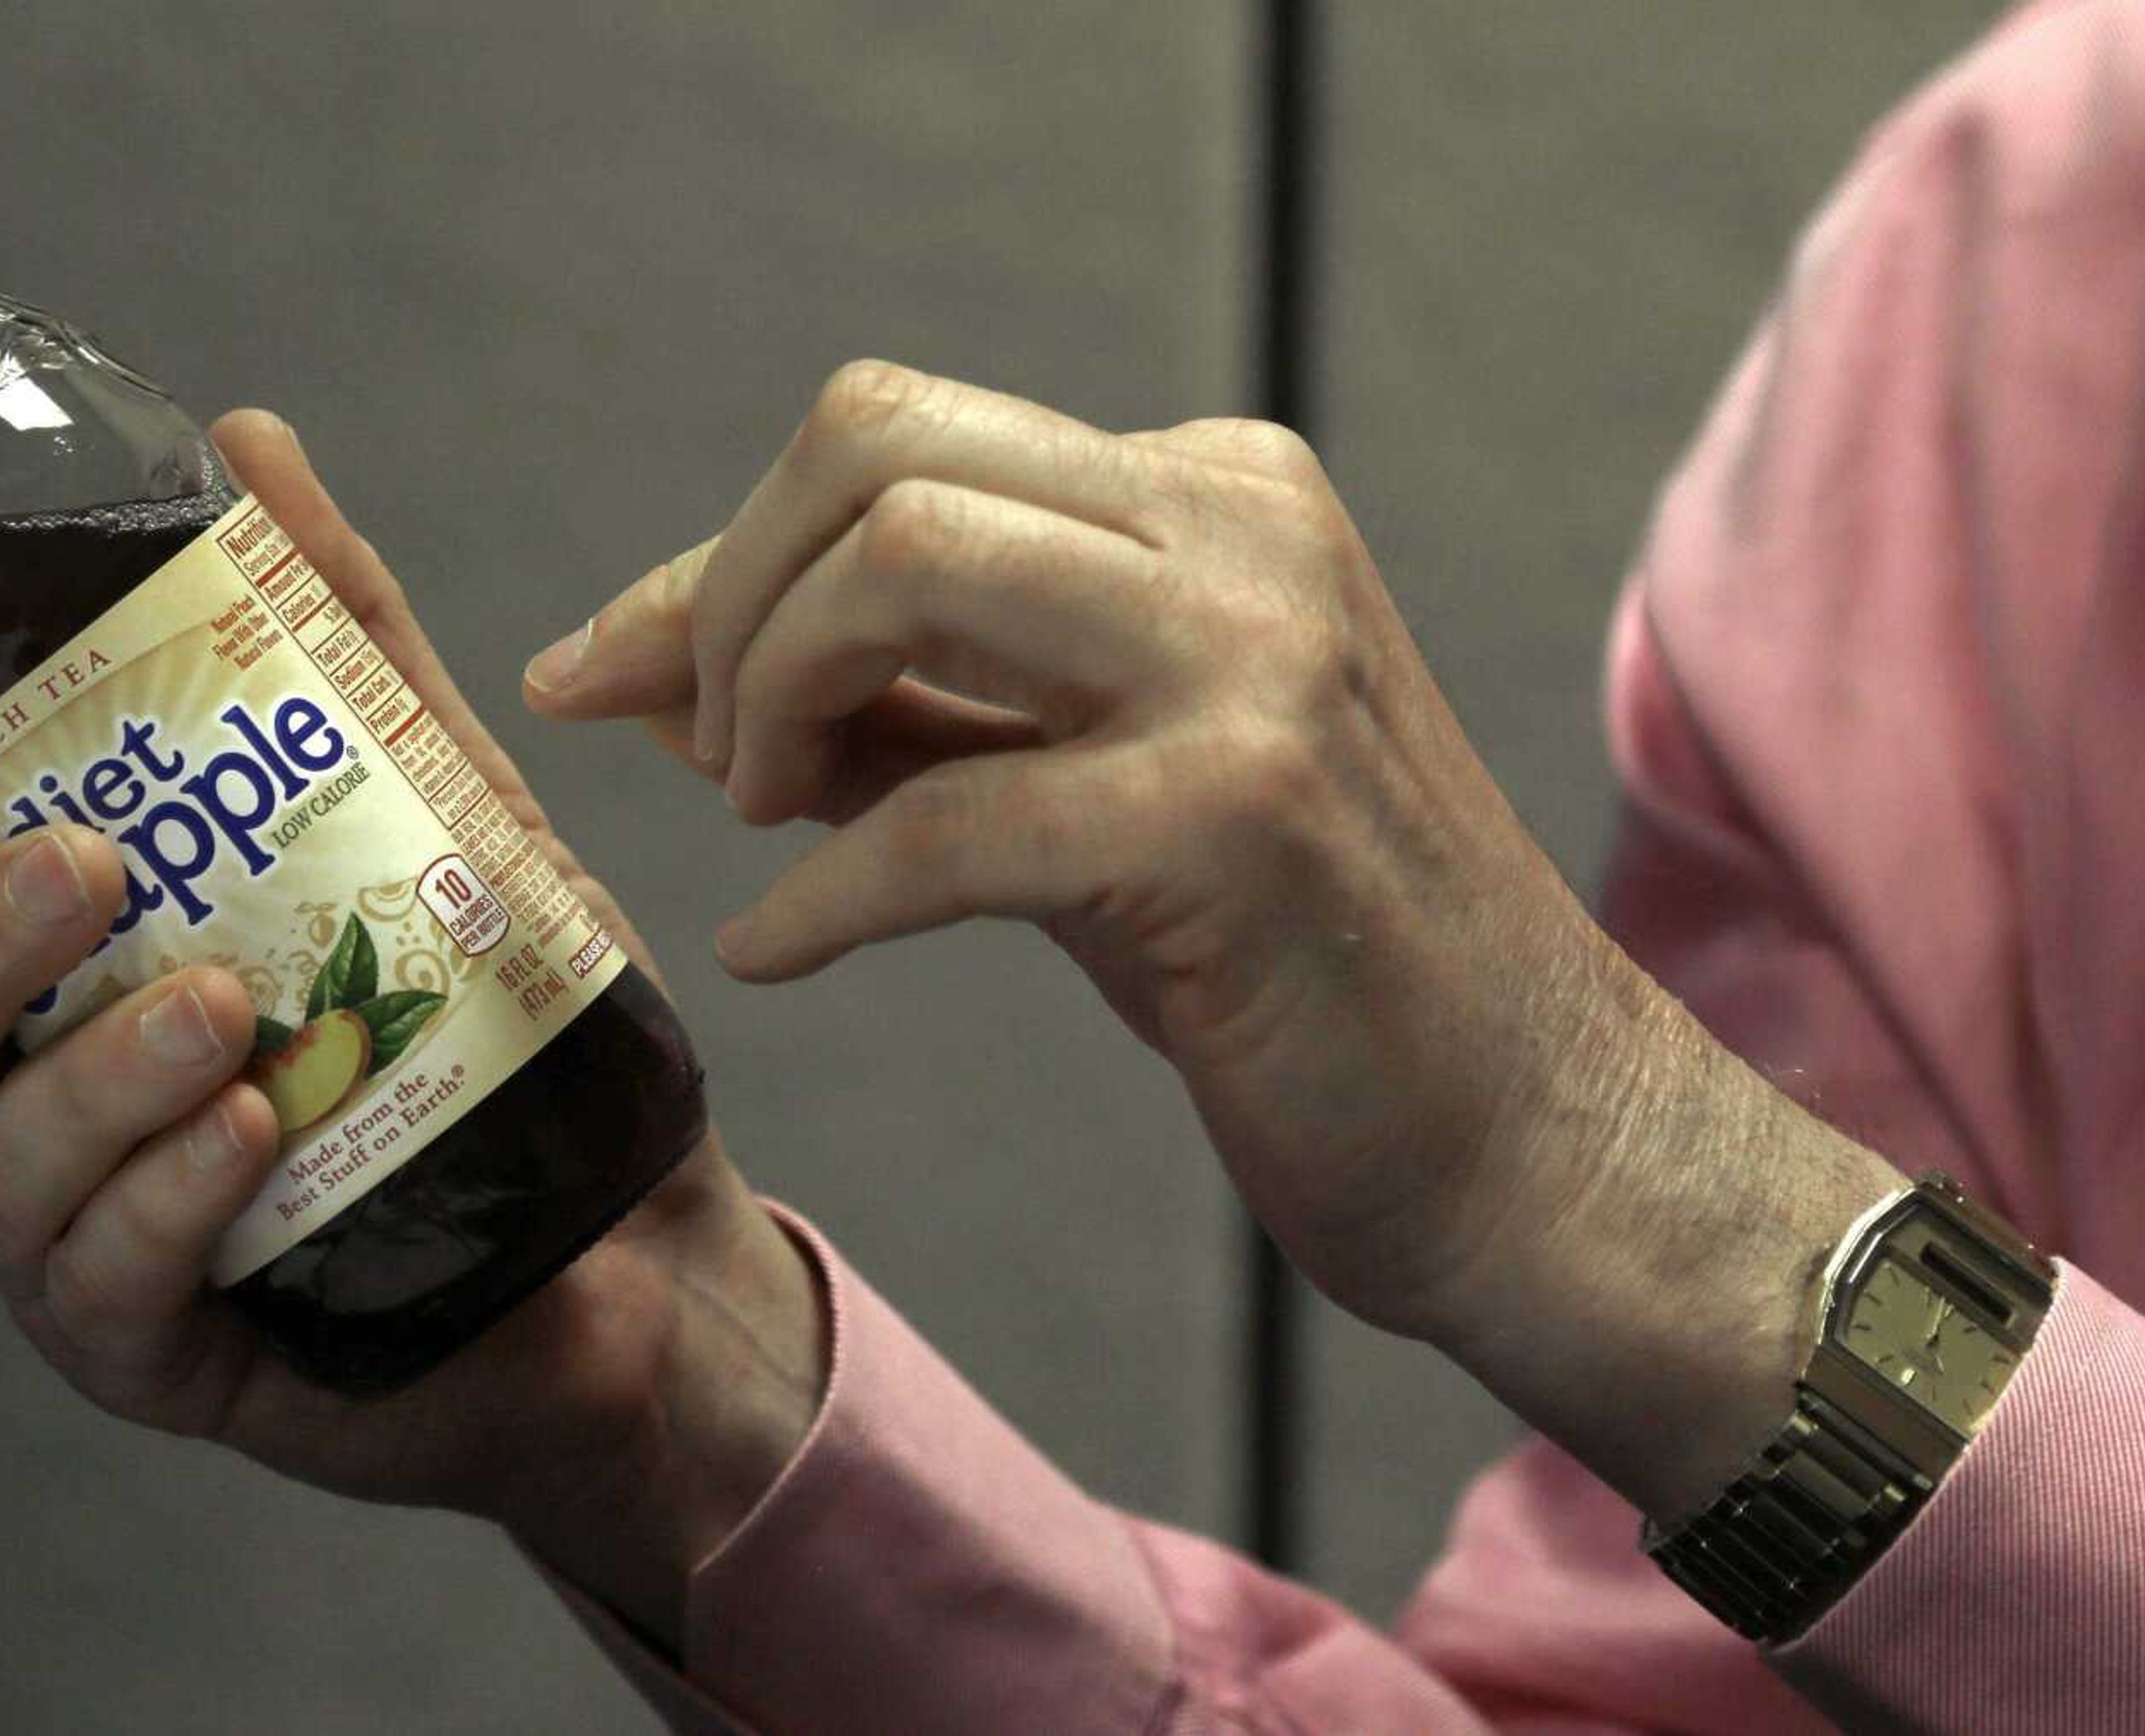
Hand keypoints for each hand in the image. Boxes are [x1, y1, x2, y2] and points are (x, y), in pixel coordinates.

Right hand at [0, 410, 825, 1648]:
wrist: (636, 1233)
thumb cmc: (503, 1018)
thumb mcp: (443, 806)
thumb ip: (340, 640)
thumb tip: (245, 440)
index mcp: (69, 960)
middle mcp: (44, 1089)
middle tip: (86, 868)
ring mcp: (91, 1228)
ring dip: (83, 1074)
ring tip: (217, 1008)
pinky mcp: (165, 1347)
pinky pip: (97, 1289)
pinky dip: (161, 1201)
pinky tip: (250, 1134)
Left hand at [524, 361, 1902, 1516]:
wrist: (1538, 1141)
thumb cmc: (1299, 970)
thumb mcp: (1087, 794)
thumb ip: (912, 711)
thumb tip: (672, 674)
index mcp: (1217, 496)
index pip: (898, 443)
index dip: (717, 559)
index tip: (606, 670)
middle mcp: (1241, 535)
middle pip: (876, 446)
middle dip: (728, 598)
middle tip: (714, 762)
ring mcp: (1254, 663)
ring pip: (902, 560)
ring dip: (769, 694)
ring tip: (766, 825)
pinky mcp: (1237, 821)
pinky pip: (944, 818)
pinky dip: (823, 894)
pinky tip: (776, 952)